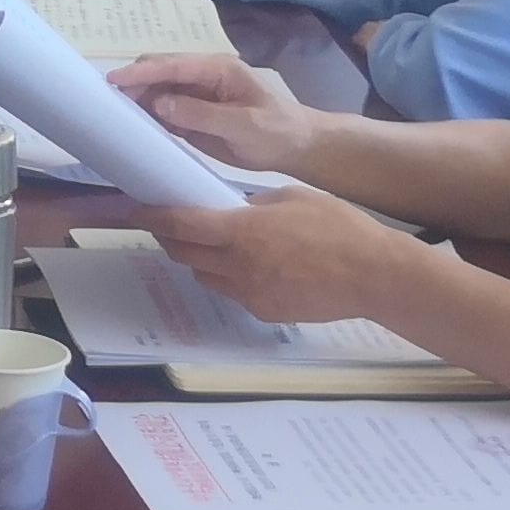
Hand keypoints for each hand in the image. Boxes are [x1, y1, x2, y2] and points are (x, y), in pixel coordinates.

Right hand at [115, 48, 320, 177]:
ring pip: (157, 92)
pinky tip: (132, 127)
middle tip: (108, 104)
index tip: (113, 80)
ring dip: (137, 101)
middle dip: (133, 83)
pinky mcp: (193, 117)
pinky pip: (164, 113)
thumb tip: (159, 104)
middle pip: (159, 73)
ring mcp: (196, 97)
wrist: (297, 147)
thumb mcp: (243, 125)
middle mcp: (202, 78)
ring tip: (113, 115)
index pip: (172, 66)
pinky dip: (147, 118)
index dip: (141, 71)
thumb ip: (200, 114)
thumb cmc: (276, 131)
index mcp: (217, 70)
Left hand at [144, 177, 417, 324]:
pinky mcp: (263, 312)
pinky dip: (228, 276)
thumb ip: (253, 203)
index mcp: (241, 232)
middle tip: (169, 222)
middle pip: (184, 253)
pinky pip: (232, 292)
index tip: (135, 209)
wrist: (373, 275)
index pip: (181, 224)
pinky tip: (249, 265)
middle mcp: (237, 266)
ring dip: (198, 258)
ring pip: (204, 275)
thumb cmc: (338, 227)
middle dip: (170, 236)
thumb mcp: (292, 197)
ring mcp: (248, 294)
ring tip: (210, 242)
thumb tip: (231, 207)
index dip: (153, 216)